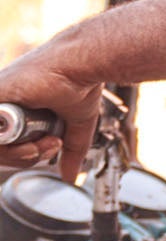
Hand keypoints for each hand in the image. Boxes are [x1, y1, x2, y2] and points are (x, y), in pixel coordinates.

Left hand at [0, 44, 103, 183]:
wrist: (82, 65)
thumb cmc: (81, 84)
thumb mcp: (74, 126)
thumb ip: (70, 150)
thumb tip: (70, 175)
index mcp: (15, 111)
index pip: (6, 145)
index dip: (24, 155)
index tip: (50, 148)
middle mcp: (2, 106)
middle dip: (25, 158)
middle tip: (50, 147)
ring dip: (21, 153)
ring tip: (46, 141)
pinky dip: (6, 143)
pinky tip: (27, 134)